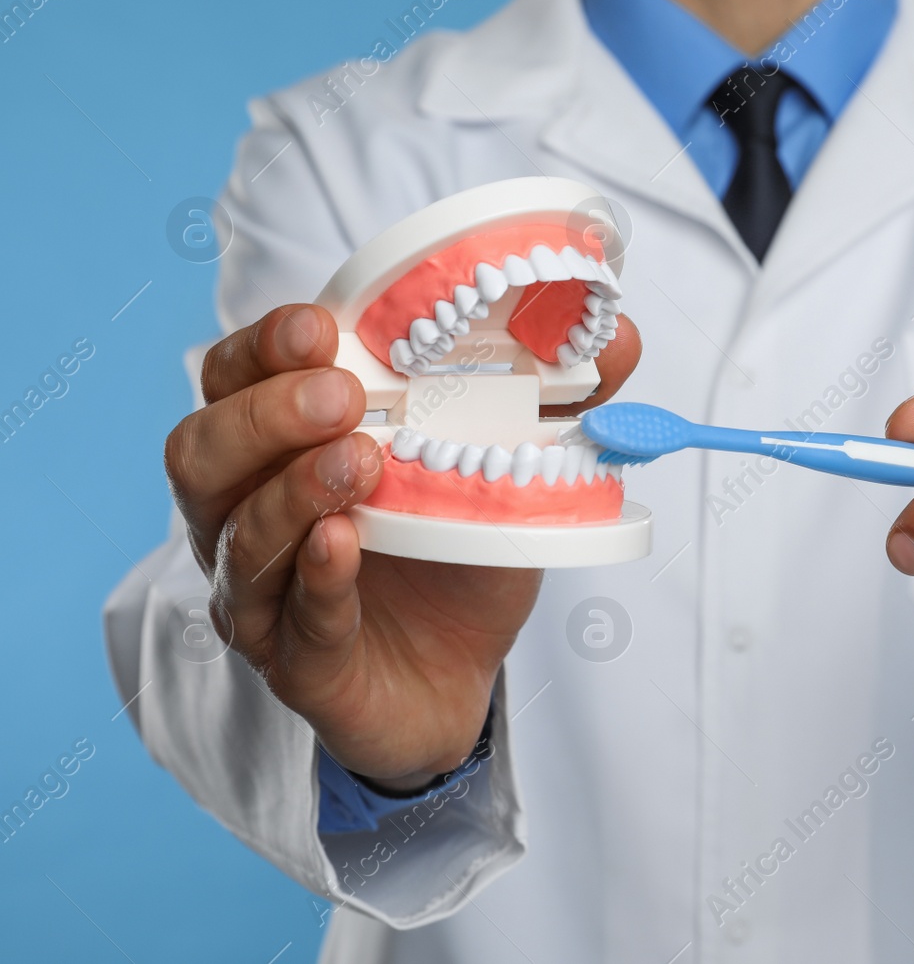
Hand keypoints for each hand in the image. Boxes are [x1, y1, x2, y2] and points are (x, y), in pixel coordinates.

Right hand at [164, 304, 640, 789]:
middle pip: (202, 449)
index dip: (264, 347)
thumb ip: (555, 399)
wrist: (459, 678)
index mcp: (285, 447)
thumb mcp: (511, 470)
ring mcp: (262, 592)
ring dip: (291, 489)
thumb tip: (618, 331)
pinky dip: (317, 577)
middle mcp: (250, 512)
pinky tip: (343, 545)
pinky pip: (290, 616)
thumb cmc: (457, 558)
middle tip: (344, 397)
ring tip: (359, 462)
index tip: (320, 328)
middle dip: (268, 413)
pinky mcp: (295, 660)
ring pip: (235, 532)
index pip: (233, 378)